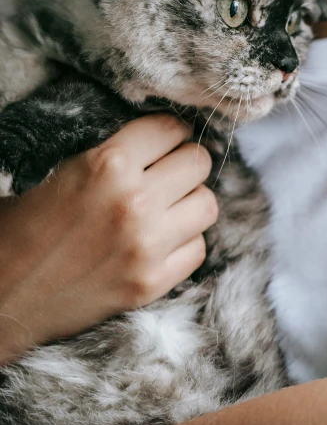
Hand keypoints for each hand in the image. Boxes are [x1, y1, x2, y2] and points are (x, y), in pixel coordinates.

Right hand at [0, 113, 214, 364]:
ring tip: (169, 204)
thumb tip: (159, 136)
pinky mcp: (150, 284)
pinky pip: (198, 249)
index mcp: (106, 163)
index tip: (166, 139)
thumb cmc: (21, 226)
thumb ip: (113, 151)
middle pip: (199, 162)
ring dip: (190, 201)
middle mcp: (134, 201)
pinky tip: (162, 239)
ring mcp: (146, 246)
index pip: (171, 127)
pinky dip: (185, 242)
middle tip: (169, 171)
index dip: (170, 131)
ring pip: (207, 205)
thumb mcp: (62, 168)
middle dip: (185, 162)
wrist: (1, 296)